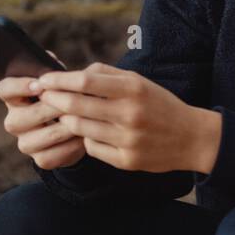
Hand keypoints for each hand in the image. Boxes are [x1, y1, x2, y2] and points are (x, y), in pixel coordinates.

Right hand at [0, 50, 86, 169]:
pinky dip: (70, 146)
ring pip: (40, 137)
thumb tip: (49, 58)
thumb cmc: (65, 99)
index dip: (19, 86)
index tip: (39, 84)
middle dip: (50, 108)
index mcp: (15, 98)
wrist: (75, 131)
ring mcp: (25, 142)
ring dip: (63, 127)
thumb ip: (53, 71)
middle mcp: (14, 121)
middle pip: (23, 116)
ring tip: (82, 118)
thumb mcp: (60, 83)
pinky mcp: (40, 159)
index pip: (4, 89)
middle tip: (71, 101)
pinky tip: (83, 136)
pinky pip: (53, 155)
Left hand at [30, 62, 219, 173]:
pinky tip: (90, 133)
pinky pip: (92, 148)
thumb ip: (107, 74)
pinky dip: (86, 139)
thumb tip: (74, 74)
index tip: (43, 79)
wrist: (192, 137)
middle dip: (53, 99)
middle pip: (76, 105)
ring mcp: (127, 139)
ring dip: (66, 120)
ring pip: (80, 128)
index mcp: (133, 88)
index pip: (85, 81)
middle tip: (43, 96)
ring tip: (64, 114)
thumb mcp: (140, 82)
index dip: (59, 80)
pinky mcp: (126, 160)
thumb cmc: (160, 104)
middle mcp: (130, 113)